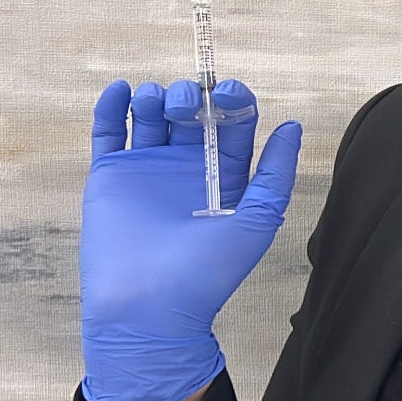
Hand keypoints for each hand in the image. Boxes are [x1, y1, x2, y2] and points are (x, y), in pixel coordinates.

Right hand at [80, 78, 301, 400]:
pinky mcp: (111, 177)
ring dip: (155, 97)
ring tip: (157, 101)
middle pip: (191, 113)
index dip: (233, 101)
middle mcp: (188, 167)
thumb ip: (276, 173)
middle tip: (187, 104)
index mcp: (225, 174)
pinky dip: (112, 107)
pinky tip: (121, 91)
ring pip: (151, 116)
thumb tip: (293, 127)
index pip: (232, 123)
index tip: (229, 91)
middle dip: (191, 96)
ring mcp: (148, 169)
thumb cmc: (208, 273)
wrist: (150, 309)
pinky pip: (108, 134)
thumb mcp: (257, 220)